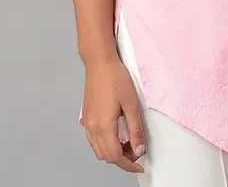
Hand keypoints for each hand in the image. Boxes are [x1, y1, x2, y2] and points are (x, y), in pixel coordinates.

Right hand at [81, 55, 145, 173]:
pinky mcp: (87, 117)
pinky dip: (105, 144)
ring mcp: (87, 123)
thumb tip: (139, 149)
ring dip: (113, 152)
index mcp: (104, 126)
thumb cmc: (116, 78)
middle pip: (106, 156)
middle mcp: (92, 128)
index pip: (116, 156)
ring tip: (129, 143)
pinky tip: (116, 136)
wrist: (99, 62)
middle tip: (137, 150)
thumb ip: (135, 129)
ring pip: (99, 150)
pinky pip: (94, 140)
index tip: (140, 163)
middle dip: (123, 159)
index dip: (129, 164)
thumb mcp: (131, 104)